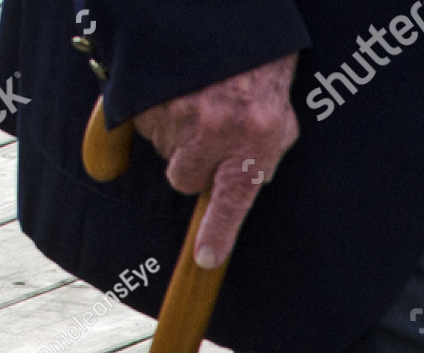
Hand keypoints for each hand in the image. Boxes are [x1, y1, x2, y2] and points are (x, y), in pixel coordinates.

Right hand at [134, 54, 298, 268]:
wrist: (226, 14)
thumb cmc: (258, 62)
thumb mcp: (279, 110)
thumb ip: (265, 154)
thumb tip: (250, 185)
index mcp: (254, 137)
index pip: (232, 202)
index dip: (219, 233)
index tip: (207, 258)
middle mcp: (216, 130)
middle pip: (184, 179)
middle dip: (193, 162)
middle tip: (209, 129)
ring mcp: (179, 115)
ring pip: (165, 152)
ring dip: (177, 134)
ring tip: (199, 98)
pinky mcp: (148, 99)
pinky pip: (144, 125)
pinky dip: (158, 113)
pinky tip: (179, 89)